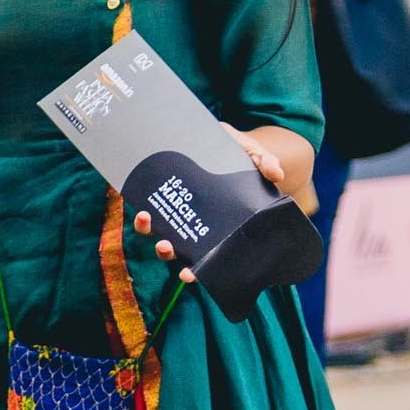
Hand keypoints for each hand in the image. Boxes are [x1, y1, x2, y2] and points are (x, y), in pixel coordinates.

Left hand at [131, 126, 284, 282]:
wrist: (213, 135)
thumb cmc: (237, 152)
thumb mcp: (253, 153)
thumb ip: (264, 163)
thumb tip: (276, 175)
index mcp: (214, 225)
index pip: (204, 256)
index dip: (195, 270)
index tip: (188, 275)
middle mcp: (191, 222)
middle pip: (175, 249)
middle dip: (167, 252)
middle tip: (166, 246)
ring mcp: (173, 209)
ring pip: (154, 230)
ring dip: (147, 230)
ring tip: (147, 217)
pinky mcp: (160, 191)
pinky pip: (144, 205)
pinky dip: (138, 204)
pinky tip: (133, 197)